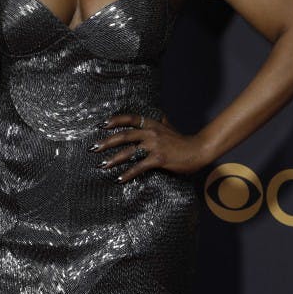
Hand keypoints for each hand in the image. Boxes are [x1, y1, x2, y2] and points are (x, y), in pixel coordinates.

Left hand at [89, 113, 208, 183]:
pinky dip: (128, 173)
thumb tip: (159, 114)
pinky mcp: (159, 158)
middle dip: (106, 142)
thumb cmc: (183, 141)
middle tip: (93, 148)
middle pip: (124, 135)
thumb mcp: (170, 127)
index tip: (101, 125)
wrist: (199, 150)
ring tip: (102, 165)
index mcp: (152, 124)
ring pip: (129, 151)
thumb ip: (161, 122)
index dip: (115, 120)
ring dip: (113, 159)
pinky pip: (139, 166)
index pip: (130, 118)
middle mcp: (151, 132)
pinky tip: (119, 179)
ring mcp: (154, 145)